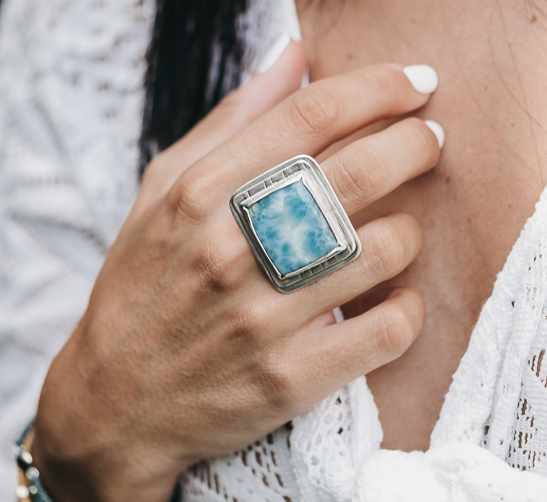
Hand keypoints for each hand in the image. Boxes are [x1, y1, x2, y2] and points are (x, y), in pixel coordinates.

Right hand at [30, 42, 440, 501]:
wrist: (116, 400)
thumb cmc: (142, 288)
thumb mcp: (160, 194)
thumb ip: (230, 122)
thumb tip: (292, 55)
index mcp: (197, 197)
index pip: (310, 117)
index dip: (378, 88)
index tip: (415, 85)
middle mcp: (228, 251)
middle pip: (357, 173)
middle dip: (416, 144)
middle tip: (429, 142)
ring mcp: (260, 319)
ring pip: (383, 249)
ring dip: (408, 232)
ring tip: (396, 230)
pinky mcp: (289, 379)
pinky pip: (385, 331)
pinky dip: (405, 309)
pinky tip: (391, 299)